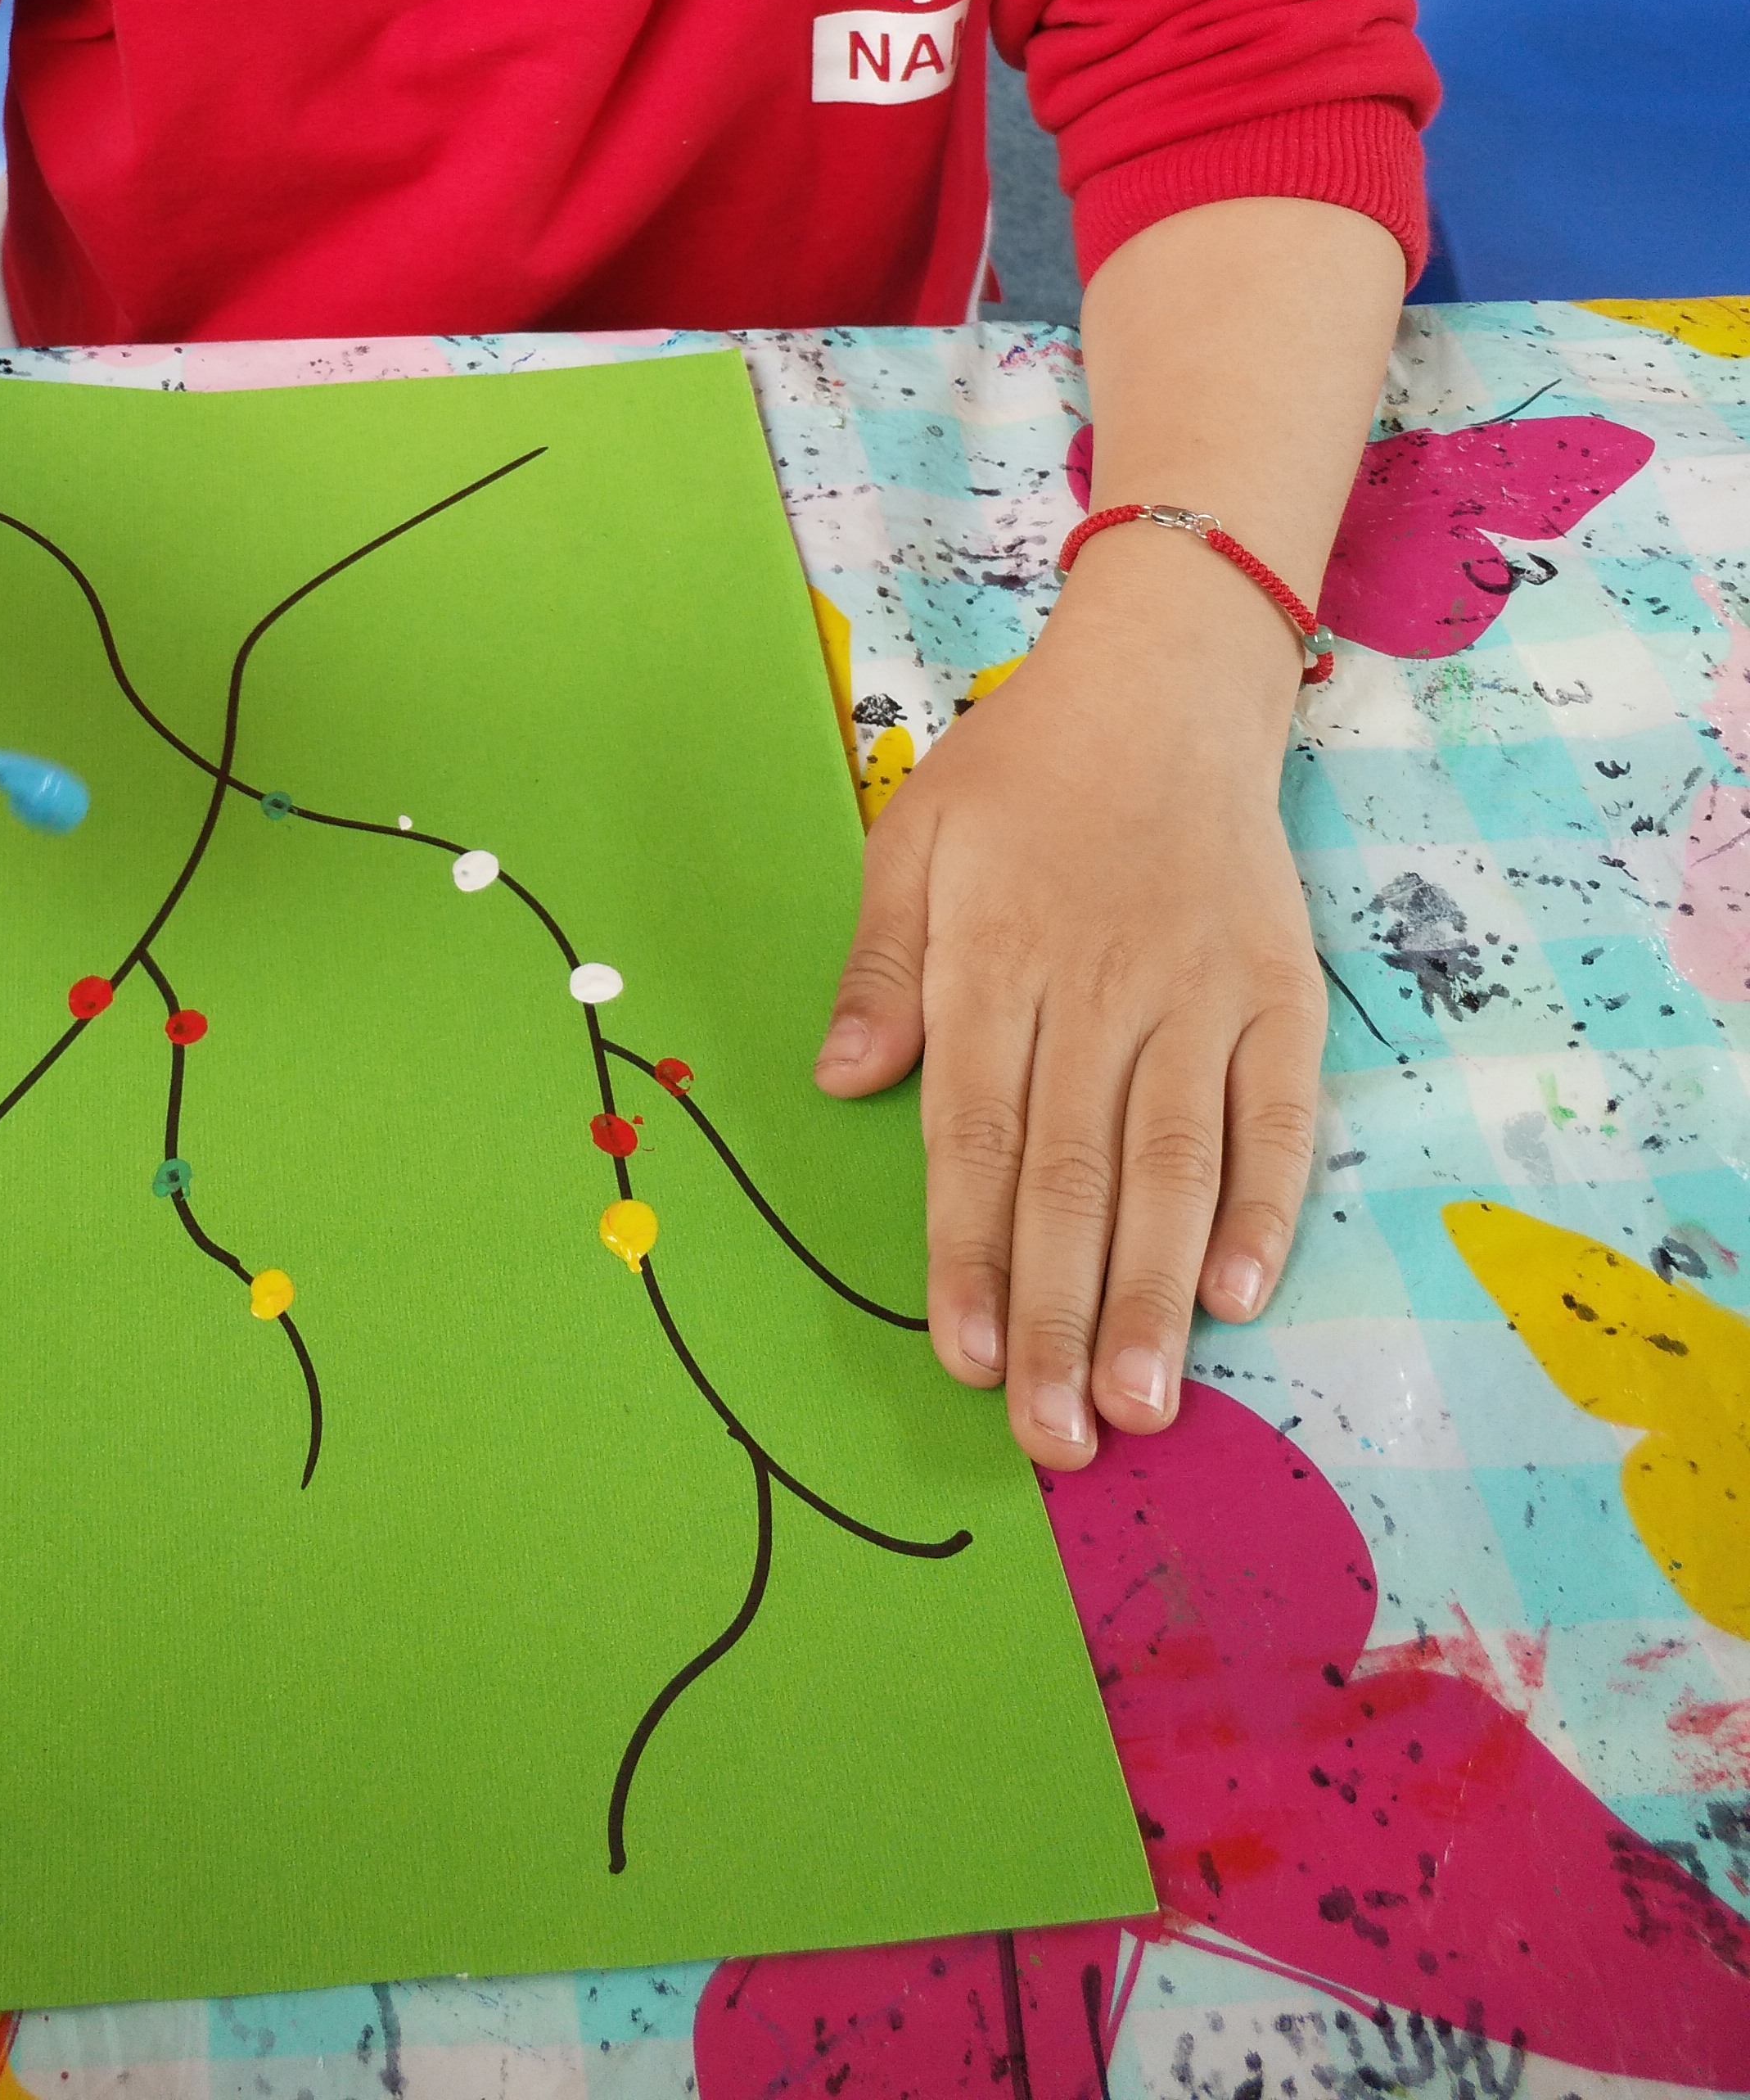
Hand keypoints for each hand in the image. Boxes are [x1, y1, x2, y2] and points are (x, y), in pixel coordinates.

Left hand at [812, 546, 1325, 1466]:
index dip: (966, 1255)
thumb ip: (882, 965)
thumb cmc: (1022, 769)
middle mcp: (1101, 988)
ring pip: (1173, 1167)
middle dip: (1060, 1317)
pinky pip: (1278, 1116)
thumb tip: (840, 1080)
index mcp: (998, 959)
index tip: (962, 1360)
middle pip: (1073, 1176)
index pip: (977, 1136)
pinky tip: (1238, 1293)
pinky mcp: (1282, 991)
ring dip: (1155, 1295)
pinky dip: (1263, 1206)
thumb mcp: (914, 836)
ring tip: (1141, 1407)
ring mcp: (1200, 993)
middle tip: (1055, 1439)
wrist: (1166, 684)